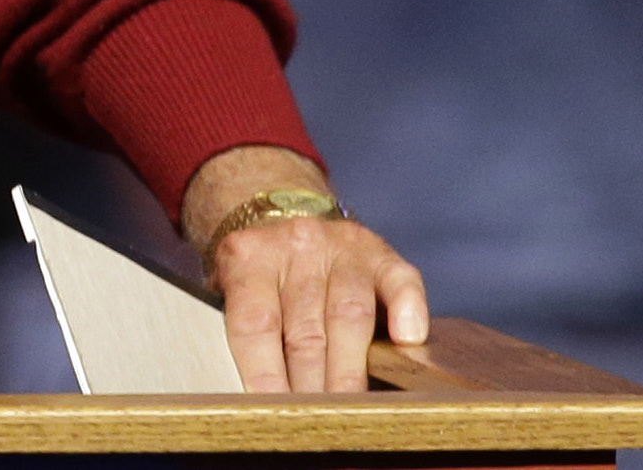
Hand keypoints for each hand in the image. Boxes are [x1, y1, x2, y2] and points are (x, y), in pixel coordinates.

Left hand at [182, 146, 427, 392]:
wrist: (283, 218)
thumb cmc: (259, 275)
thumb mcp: (235, 291)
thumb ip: (243, 332)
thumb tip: (253, 397)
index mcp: (248, 256)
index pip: (254, 323)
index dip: (264, 373)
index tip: (272, 411)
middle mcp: (295, 245)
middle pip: (305, 328)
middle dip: (311, 386)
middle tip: (315, 424)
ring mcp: (341, 246)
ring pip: (350, 314)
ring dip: (349, 370)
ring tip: (350, 411)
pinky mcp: (381, 254)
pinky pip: (400, 280)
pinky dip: (407, 308)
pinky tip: (407, 340)